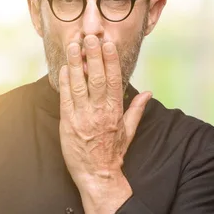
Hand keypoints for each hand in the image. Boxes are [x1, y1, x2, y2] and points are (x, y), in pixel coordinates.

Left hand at [58, 35, 151, 186]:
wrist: (98, 175)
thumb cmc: (113, 153)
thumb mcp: (129, 131)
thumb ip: (136, 109)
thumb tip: (149, 93)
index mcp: (115, 112)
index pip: (114, 80)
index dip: (110, 61)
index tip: (108, 44)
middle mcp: (99, 112)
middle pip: (96, 78)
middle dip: (93, 56)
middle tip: (90, 37)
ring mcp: (82, 117)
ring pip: (79, 84)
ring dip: (76, 63)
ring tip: (74, 45)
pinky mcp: (68, 123)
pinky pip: (65, 97)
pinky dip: (64, 81)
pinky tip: (63, 67)